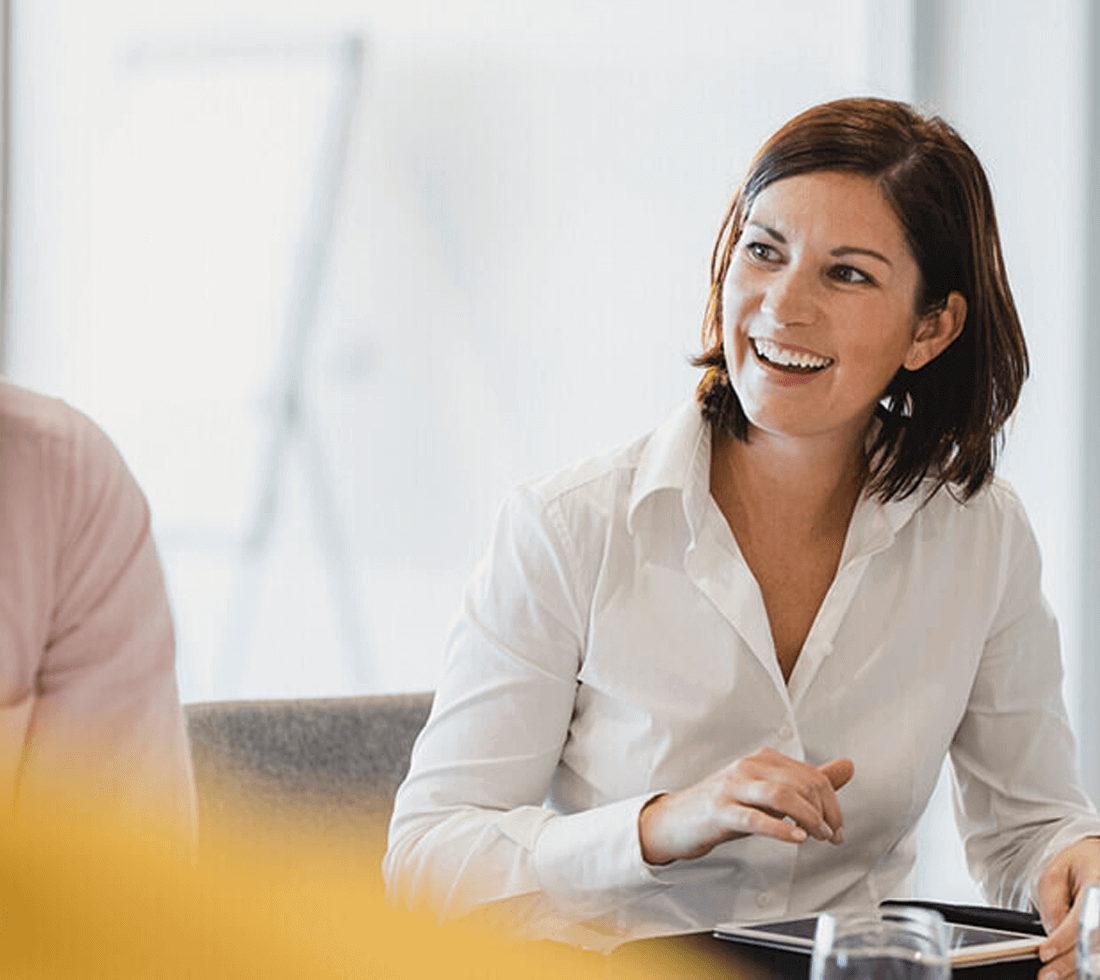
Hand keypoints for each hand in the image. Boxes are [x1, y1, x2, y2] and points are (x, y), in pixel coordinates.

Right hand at [637, 747, 853, 865]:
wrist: (677, 820)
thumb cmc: (725, 806)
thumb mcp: (768, 792)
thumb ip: (808, 781)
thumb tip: (848, 766)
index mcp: (762, 759)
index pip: (810, 775)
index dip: (832, 803)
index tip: (837, 827)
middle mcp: (748, 767)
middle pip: (801, 783)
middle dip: (825, 813)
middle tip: (831, 836)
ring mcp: (732, 787)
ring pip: (781, 794)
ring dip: (808, 818)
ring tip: (818, 836)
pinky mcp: (720, 811)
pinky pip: (754, 817)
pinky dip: (780, 829)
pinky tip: (795, 838)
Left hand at [1035, 836, 1099, 979]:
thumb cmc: (1079, 866)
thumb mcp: (1054, 874)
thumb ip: (1052, 903)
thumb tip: (1050, 933)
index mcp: (1097, 885)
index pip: (1082, 920)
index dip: (1062, 940)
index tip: (1044, 953)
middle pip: (1094, 944)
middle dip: (1069, 963)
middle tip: (1047, 975)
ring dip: (1079, 970)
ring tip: (1056, 976)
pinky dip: (1088, 967)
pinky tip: (1071, 972)